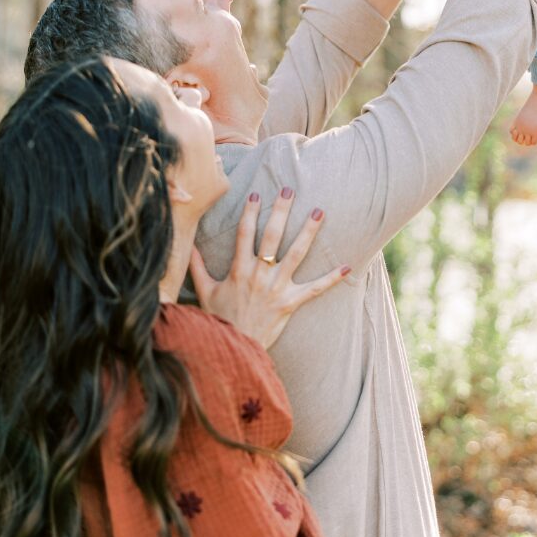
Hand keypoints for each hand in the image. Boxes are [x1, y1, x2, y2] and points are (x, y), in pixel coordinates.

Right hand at [189, 188, 349, 348]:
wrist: (234, 346)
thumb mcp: (204, 292)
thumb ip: (197, 267)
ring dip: (309, 232)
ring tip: (320, 212)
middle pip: (272, 236)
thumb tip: (189, 246)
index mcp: (239, 270)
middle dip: (281, 211)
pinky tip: (348, 266)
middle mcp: (259, 274)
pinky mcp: (290, 302)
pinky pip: (315, 288)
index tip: (257, 194)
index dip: (250, 213)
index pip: (244, 234)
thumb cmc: (219, 319)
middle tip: (290, 190)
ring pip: (296, 254)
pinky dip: (332, 278)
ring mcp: (277, 288)